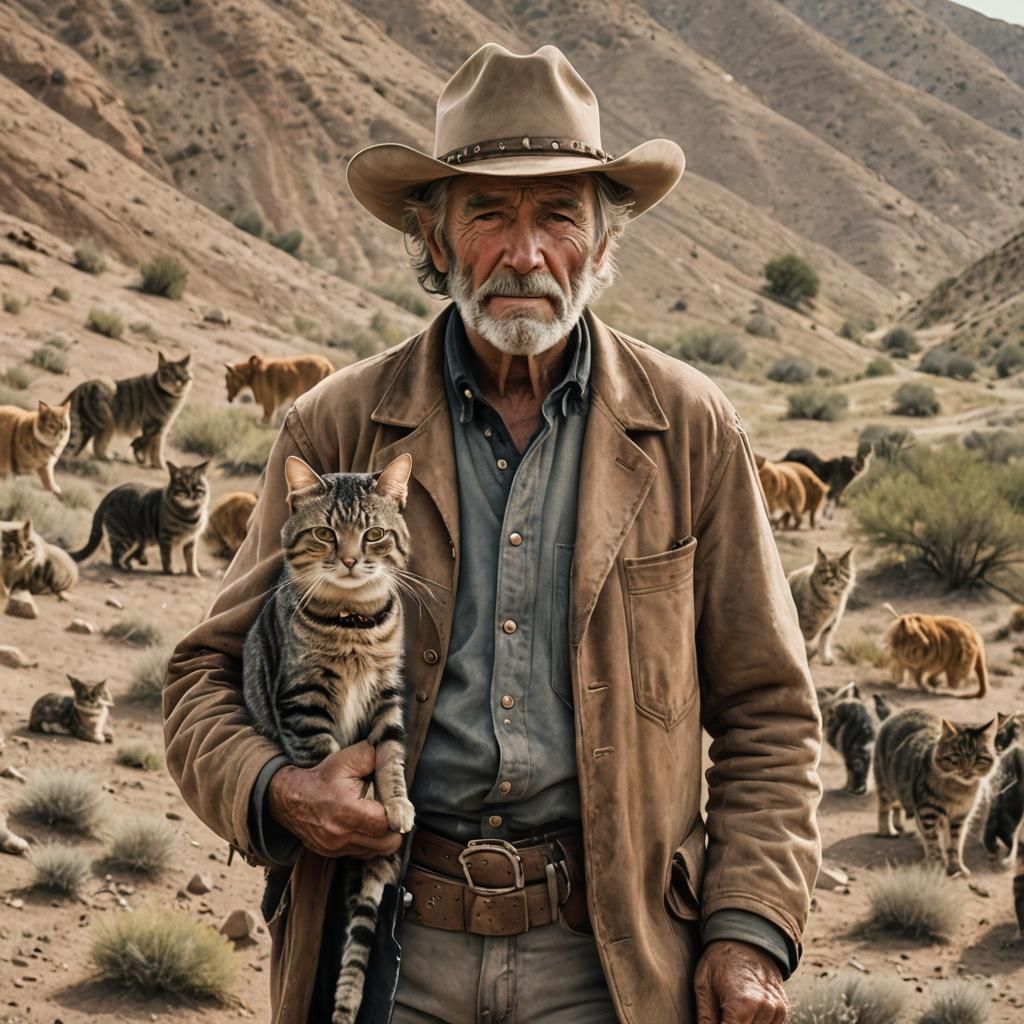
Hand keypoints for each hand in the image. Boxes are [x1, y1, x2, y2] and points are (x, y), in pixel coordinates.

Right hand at [267, 742, 404, 858]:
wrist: (290, 798)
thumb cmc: (321, 778)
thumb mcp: (347, 759)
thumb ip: (373, 758)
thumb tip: (393, 763)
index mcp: (348, 811)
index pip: (386, 823)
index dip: (395, 812)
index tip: (393, 802)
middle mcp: (342, 835)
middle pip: (387, 843)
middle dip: (392, 827)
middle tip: (387, 811)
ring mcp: (336, 848)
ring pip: (377, 851)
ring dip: (381, 836)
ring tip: (374, 818)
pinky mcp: (332, 854)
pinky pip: (362, 854)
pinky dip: (367, 842)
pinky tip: (362, 826)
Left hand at [694, 940, 787, 1023]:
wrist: (745, 937)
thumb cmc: (720, 960)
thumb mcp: (703, 985)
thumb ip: (705, 1018)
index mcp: (743, 1005)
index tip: (716, 1019)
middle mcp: (765, 1009)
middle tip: (722, 1012)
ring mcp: (777, 1010)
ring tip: (731, 1009)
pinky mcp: (783, 1010)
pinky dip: (755, 1023)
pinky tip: (744, 1011)